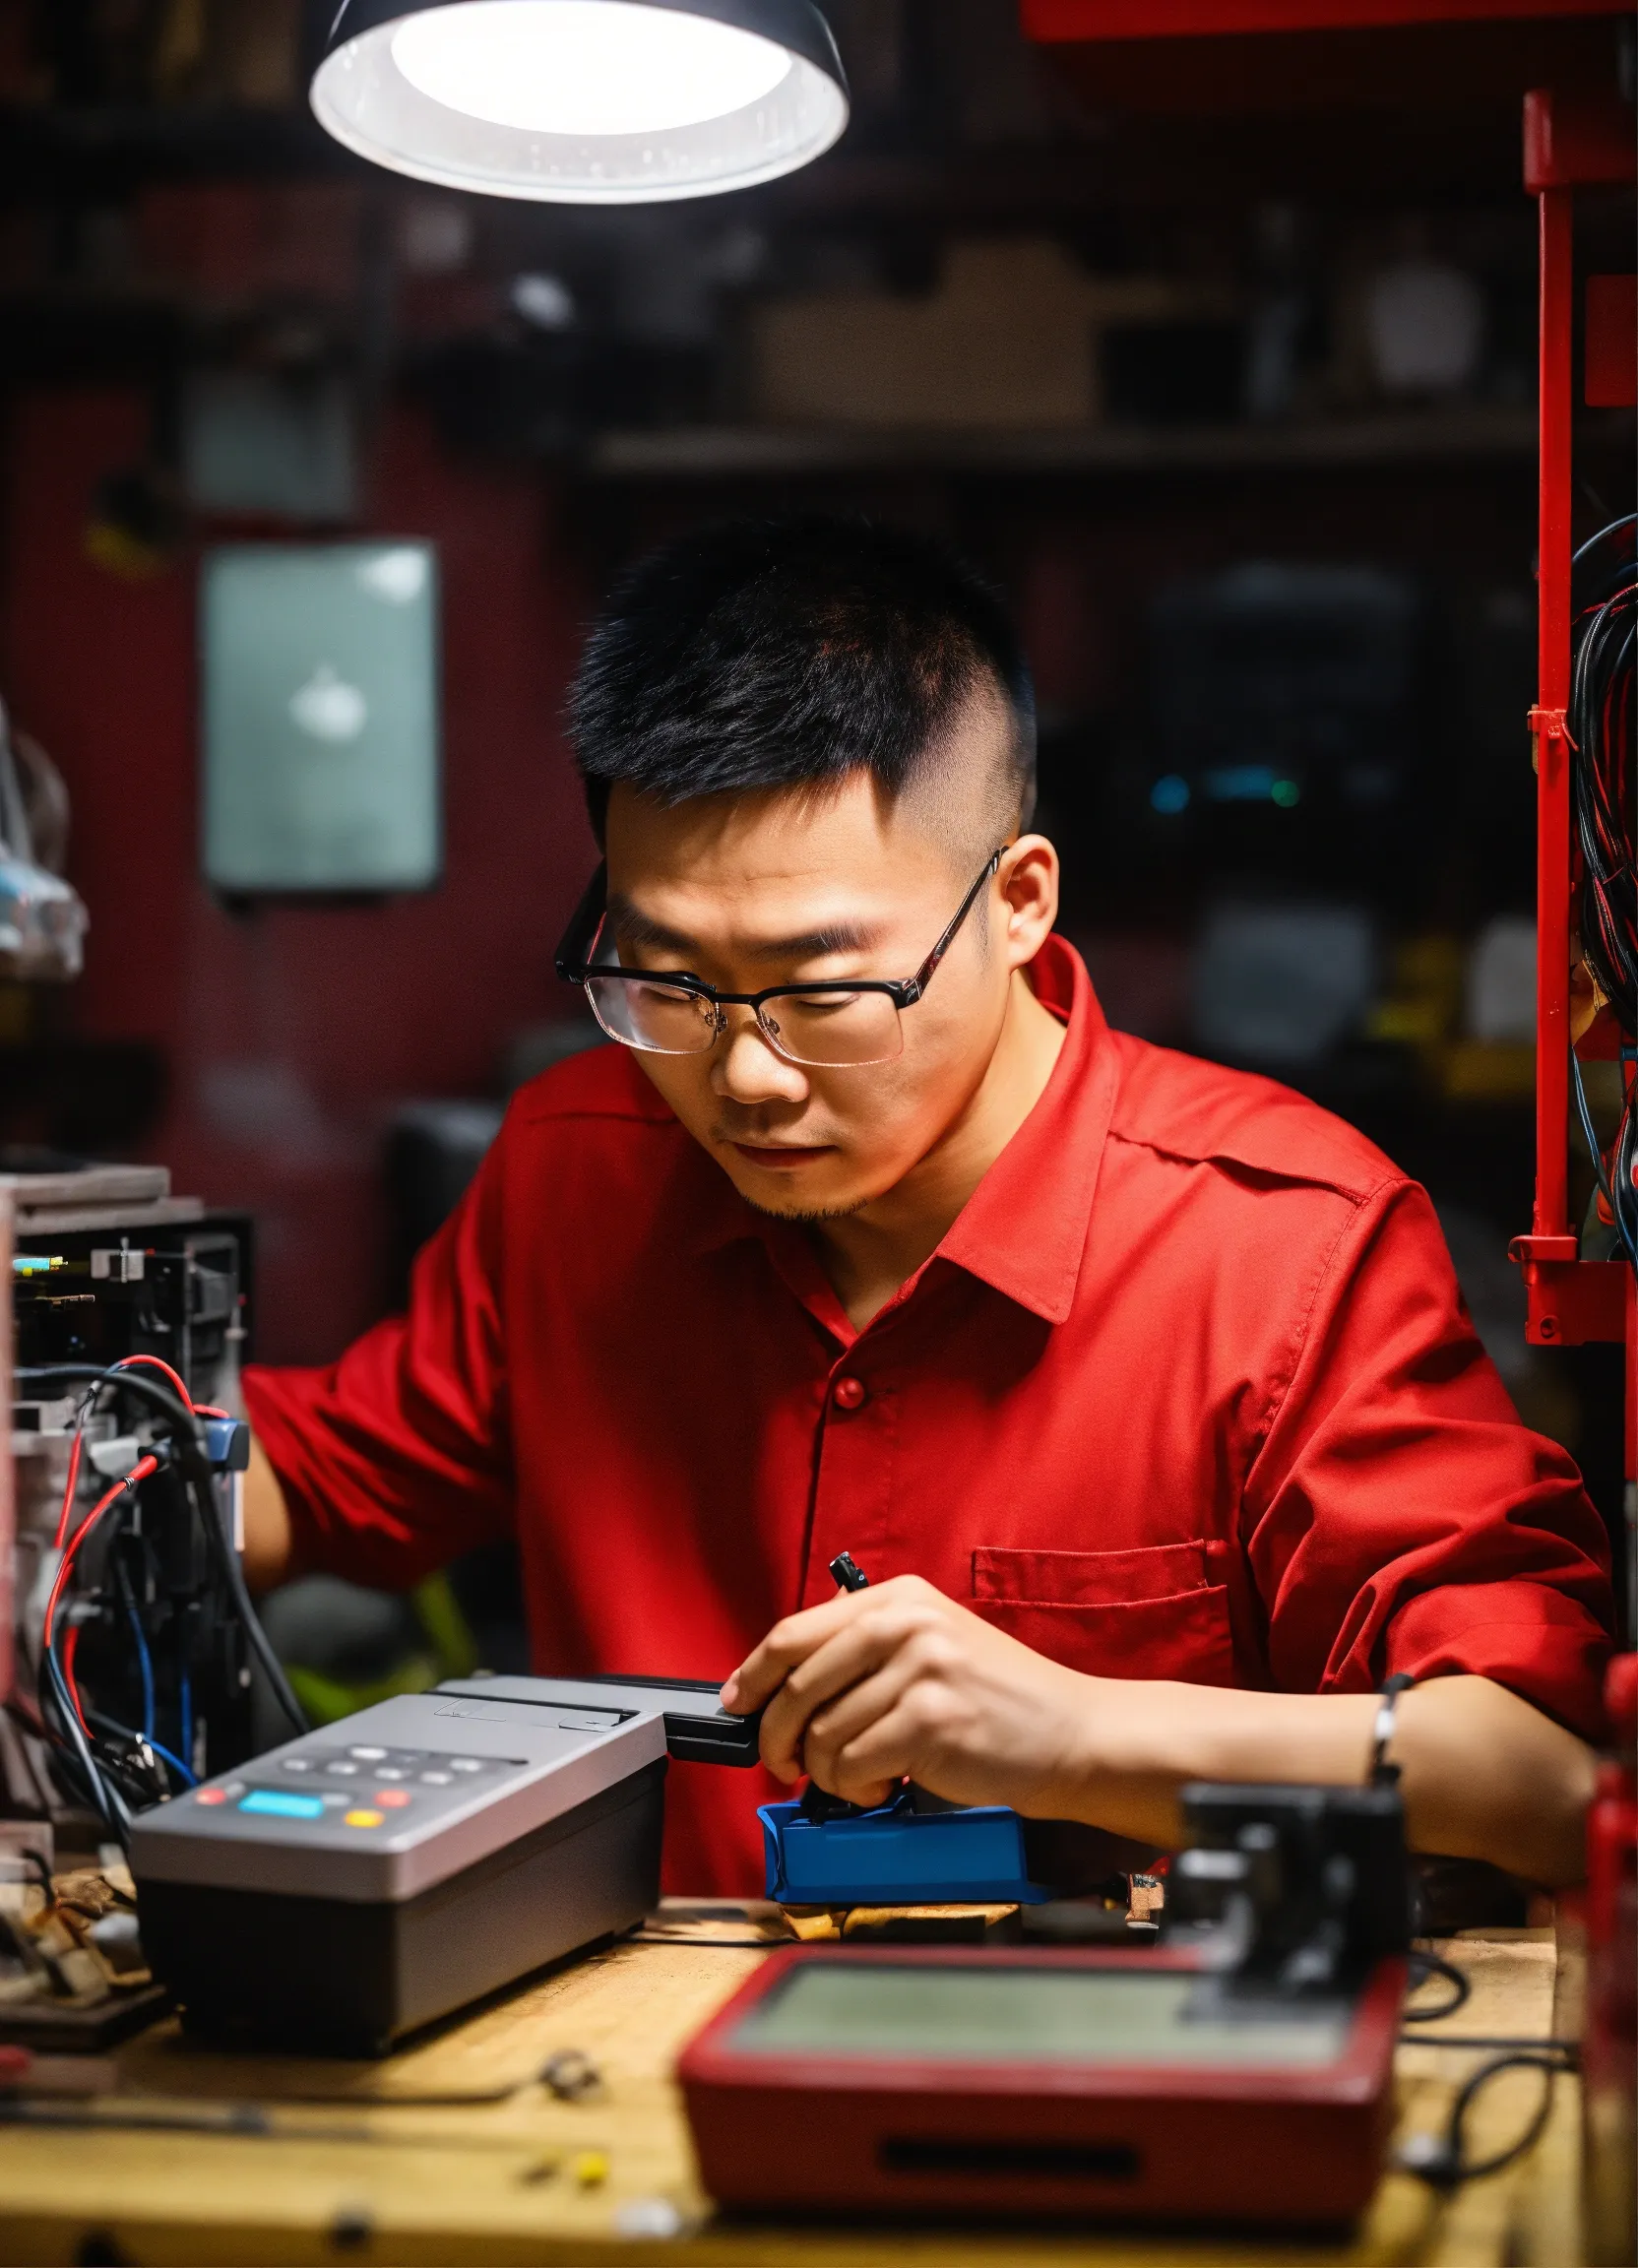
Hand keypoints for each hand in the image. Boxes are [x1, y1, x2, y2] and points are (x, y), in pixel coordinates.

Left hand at [720, 1575, 1096, 1816]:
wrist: (1073, 1734)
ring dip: (827, 1772)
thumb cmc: (998, 1699)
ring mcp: (921, 1668)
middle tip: (783, 1764)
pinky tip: (881, 1787)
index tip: (737, 1704)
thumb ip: (865, 1643)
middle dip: (776, 1736)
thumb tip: (781, 1674)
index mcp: (899, 1598)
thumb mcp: (933, 1642)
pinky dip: (854, 1789)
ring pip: (822, 1733)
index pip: (795, 1631)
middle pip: (796, 1684)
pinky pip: (852, 1764)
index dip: (753, 1674)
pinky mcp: (931, 1719)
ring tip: (858, 1777)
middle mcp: (907, 1623)